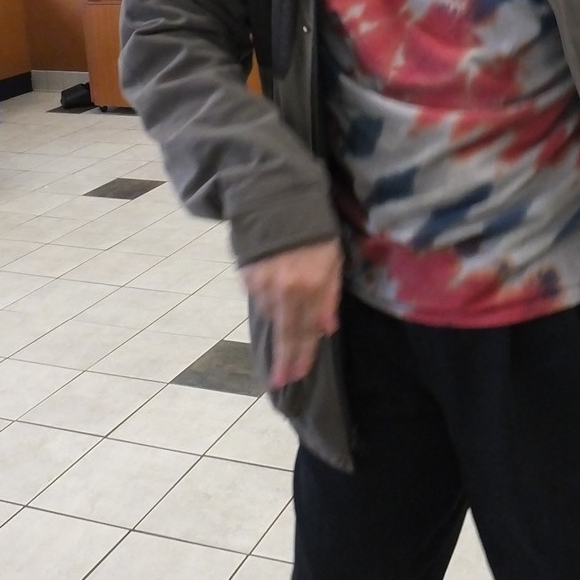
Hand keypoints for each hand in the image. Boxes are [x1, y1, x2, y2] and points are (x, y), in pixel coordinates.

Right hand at [241, 239, 341, 389]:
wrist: (276, 199)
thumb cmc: (314, 229)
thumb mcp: (333, 258)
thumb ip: (330, 295)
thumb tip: (327, 329)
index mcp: (311, 285)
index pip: (306, 329)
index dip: (303, 354)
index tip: (297, 376)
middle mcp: (285, 289)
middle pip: (285, 332)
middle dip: (285, 359)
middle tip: (281, 381)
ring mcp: (262, 284)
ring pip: (272, 315)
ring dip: (280, 327)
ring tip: (285, 337)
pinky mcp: (247, 276)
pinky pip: (260, 299)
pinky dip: (269, 304)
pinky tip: (276, 302)